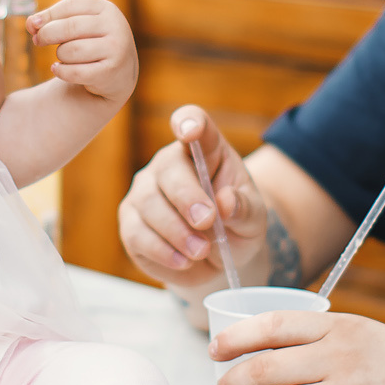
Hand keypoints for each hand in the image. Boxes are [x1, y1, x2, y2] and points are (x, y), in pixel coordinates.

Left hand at [30, 0, 137, 103]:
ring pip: (71, 51)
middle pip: (70, 27)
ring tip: (62, 57)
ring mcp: (116, 49)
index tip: (33, 25)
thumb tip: (31, 23)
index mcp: (106, 9)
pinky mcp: (110, 72)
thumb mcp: (77, 26)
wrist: (119, 72)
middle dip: (47, 35)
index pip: (72, 5)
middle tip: (38, 41)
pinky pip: (75, 72)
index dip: (49, 14)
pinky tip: (58, 69)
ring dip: (59, 55)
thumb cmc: (91, 42)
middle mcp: (115, 26)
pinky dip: (61, 71)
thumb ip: (52, 20)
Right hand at [120, 106, 269, 290]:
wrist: (219, 256)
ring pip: (148, 206)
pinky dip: (162, 253)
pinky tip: (184, 262)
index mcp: (205, 150)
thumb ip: (244, 208)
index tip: (190, 131)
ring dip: (177, 233)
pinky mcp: (130, 224)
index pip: (193, 122)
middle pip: (167, 171)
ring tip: (202, 252)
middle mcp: (168, 165)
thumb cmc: (236, 223)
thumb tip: (225, 203)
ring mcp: (144, 193)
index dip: (188, 122)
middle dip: (187, 199)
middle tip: (208, 223)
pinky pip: (137, 236)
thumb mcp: (254, 218)